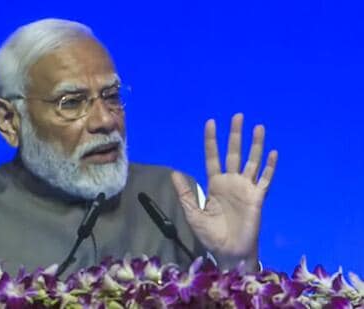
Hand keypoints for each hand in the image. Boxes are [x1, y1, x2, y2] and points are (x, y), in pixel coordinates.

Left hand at [172, 113, 277, 270]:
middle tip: (237, 116)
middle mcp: (231, 182)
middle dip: (235, 135)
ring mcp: (246, 188)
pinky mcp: (258, 198)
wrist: (229, 252)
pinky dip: (270, 167)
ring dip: (256, 145)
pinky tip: (272, 153)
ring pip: (252, 162)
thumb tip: (174, 172)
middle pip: (233, 153)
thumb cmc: (211, 234)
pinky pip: (265, 180)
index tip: (211, 122)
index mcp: (215, 184)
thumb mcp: (193, 213)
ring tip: (258, 127)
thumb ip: (185, 193)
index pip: (213, 157)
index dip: (212, 141)